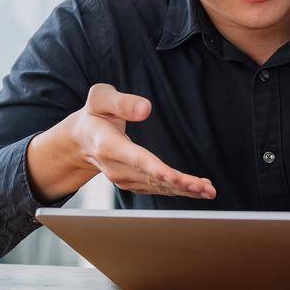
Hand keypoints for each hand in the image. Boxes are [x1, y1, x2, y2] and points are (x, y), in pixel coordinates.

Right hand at [27, 83, 215, 202]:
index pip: (134, 158)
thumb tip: (146, 108)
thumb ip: (122, 101)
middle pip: (151, 177)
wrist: (81, 140)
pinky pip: (158, 189)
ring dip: (184, 190)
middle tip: (204, 187)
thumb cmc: (95, 114)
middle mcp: (116, 167)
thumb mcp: (100, 98)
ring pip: (157, 187)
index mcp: (108, 145)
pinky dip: (178, 190)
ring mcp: (124, 179)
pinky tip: (199, 189)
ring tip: (208, 190)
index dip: (154, 168)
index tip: (172, 176)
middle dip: (179, 183)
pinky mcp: (133, 184)